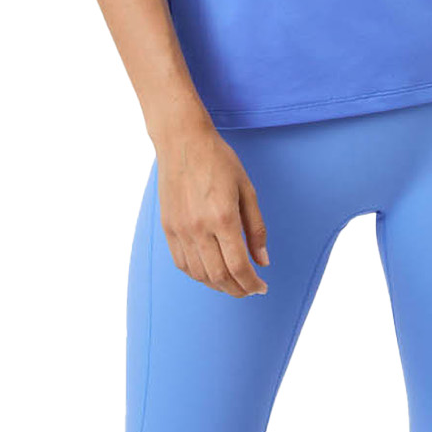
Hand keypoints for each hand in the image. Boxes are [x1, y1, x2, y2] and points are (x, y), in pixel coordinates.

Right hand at [154, 122, 269, 296]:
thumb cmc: (219, 160)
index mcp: (223, 217)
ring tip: (233, 283)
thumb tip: (263, 261)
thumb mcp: (247, 189)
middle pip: (219, 276)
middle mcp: (199, 228)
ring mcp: (180, 230)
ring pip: (200, 275)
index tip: (262, 288)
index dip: (252, 284)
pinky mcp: (168, 228)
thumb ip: (256, 228)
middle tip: (250, 290)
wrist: (183, 141)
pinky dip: (198, 275)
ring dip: (218, 285)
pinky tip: (210, 273)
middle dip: (238, 289)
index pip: (239, 267)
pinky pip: (182, 264)